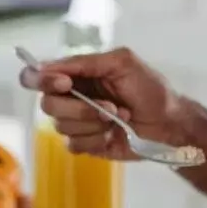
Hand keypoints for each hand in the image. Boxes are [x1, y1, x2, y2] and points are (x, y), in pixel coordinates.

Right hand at [18, 47, 187, 157]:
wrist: (169, 124)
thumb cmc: (150, 89)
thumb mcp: (122, 62)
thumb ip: (84, 62)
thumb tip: (47, 66)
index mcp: (76, 74)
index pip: (37, 75)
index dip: (42, 80)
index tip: (65, 84)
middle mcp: (71, 97)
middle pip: (47, 105)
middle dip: (80, 108)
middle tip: (109, 107)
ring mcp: (77, 122)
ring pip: (61, 126)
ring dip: (93, 124)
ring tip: (118, 117)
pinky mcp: (85, 144)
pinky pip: (73, 145)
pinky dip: (96, 140)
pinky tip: (114, 134)